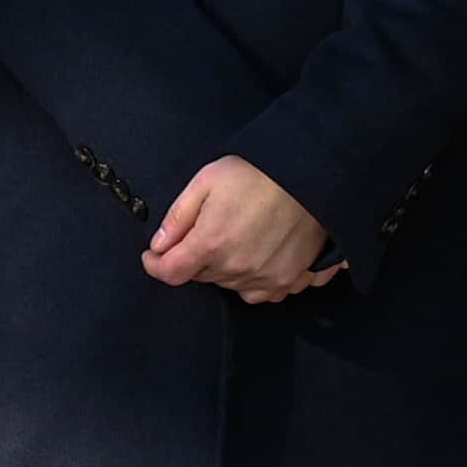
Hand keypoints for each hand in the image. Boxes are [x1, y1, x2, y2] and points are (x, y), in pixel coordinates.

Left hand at [148, 154, 341, 302]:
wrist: (312, 174)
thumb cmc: (260, 173)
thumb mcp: (207, 181)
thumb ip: (177, 217)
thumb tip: (159, 244)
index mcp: (211, 243)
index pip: (170, 273)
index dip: (156, 264)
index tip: (154, 257)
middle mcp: (237, 268)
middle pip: (201, 277)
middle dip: (194, 258)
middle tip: (206, 230)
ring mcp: (265, 277)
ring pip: (229, 285)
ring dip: (225, 269)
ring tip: (237, 238)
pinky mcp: (289, 279)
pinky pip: (262, 293)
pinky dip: (254, 281)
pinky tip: (259, 256)